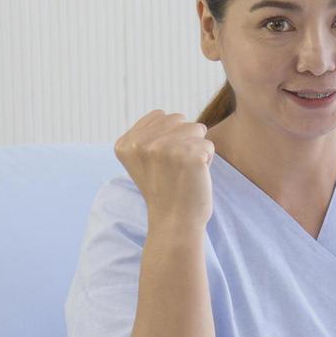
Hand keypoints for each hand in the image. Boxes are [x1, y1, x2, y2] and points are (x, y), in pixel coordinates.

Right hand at [114, 110, 215, 228]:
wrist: (175, 221)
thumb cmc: (165, 189)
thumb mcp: (144, 160)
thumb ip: (148, 135)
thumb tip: (166, 115)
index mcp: (126, 143)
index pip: (161, 116)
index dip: (169, 137)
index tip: (163, 163)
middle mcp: (141, 144)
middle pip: (180, 119)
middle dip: (184, 140)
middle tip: (176, 169)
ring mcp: (164, 148)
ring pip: (197, 129)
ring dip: (197, 149)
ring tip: (185, 171)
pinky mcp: (189, 155)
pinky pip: (209, 145)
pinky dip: (208, 160)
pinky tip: (195, 177)